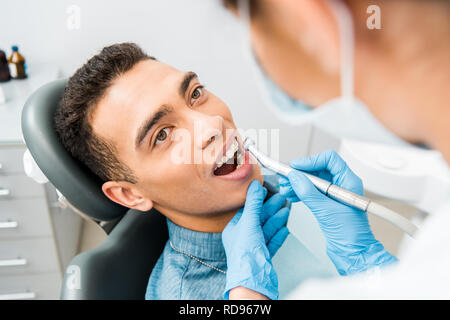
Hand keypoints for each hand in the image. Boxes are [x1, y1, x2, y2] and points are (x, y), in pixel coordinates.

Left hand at [222, 180, 289, 299]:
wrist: (252, 279)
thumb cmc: (245, 254)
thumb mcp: (249, 222)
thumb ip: (253, 203)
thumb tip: (254, 186)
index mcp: (234, 230)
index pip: (247, 211)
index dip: (258, 201)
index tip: (267, 191)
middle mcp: (243, 239)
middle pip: (259, 219)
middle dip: (271, 209)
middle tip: (281, 198)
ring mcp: (253, 248)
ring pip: (267, 230)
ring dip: (277, 219)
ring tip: (286, 210)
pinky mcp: (263, 256)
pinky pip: (272, 242)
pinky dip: (279, 234)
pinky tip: (285, 228)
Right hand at [279, 150, 396, 274]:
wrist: (354, 254)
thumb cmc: (351, 235)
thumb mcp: (326, 211)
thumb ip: (309, 193)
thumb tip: (295, 177)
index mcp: (349, 182)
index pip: (329, 160)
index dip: (311, 161)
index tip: (296, 167)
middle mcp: (342, 185)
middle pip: (319, 169)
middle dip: (301, 173)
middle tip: (286, 177)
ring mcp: (334, 195)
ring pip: (313, 181)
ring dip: (298, 183)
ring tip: (286, 188)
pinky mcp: (327, 205)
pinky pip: (312, 192)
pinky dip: (300, 192)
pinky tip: (292, 195)